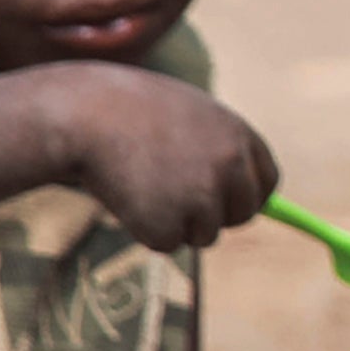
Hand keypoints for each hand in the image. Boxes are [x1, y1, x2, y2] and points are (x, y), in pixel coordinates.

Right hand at [46, 63, 276, 253]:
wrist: (81, 113)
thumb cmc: (125, 107)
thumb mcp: (184, 113)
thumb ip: (214, 146)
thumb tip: (233, 191)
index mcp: (238, 135)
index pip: (268, 181)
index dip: (247, 196)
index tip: (228, 204)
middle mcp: (230, 167)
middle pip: (242, 214)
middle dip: (213, 216)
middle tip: (172, 198)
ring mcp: (201, 197)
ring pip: (203, 234)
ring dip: (174, 221)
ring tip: (139, 184)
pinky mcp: (169, 224)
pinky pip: (166, 243)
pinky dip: (144, 229)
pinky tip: (125, 196)